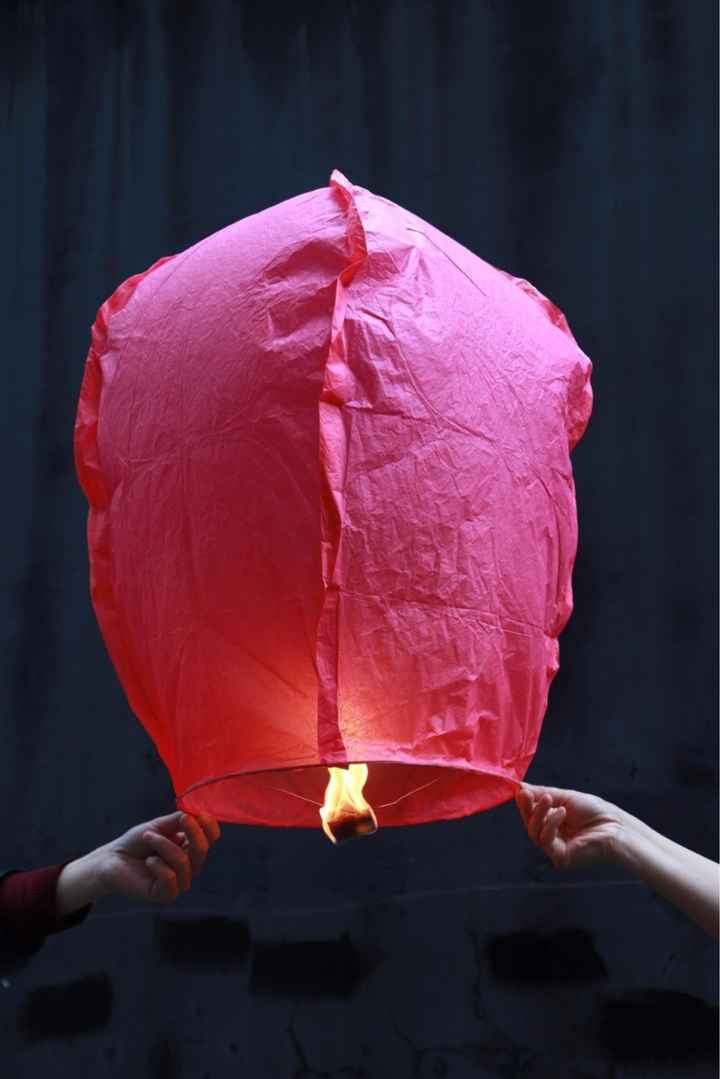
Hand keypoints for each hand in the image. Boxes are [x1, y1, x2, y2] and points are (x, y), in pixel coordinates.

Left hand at [82, 811, 220, 905]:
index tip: (199, 814)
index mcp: (190, 848)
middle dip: (191, 831)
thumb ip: (179, 821)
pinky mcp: (165, 895)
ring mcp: (179, 883)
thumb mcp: (159, 826)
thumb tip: (197, 815)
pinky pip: (170, 877)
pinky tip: (148, 862)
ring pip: (183, 861)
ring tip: (147, 837)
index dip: (209, 826)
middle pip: (202, 850)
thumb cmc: (136, 842)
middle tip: (179, 819)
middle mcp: (189, 867)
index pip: (211, 838)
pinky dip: (157, 864)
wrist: (112, 859)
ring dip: (162, 844)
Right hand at [515, 782, 624, 869]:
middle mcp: (552, 837)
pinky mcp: (560, 857)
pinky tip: (561, 813)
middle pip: (529, 823)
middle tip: (526, 794)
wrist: (616, 826)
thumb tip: (520, 787)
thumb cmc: (595, 812)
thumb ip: (542, 793)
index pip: (532, 814)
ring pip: (534, 832)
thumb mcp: (565, 797)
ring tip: (549, 800)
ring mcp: (555, 848)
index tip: (520, 790)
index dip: (524, 803)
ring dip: (539, 813)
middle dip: (527, 807)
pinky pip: (545, 840)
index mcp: (553, 823)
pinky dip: (550, 824)